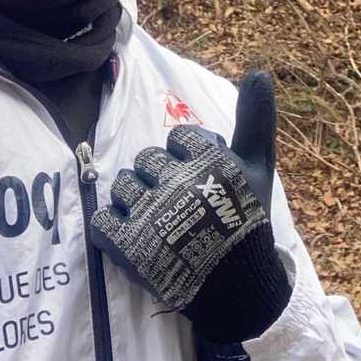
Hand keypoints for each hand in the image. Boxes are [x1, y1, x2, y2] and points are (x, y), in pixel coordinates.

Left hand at [90, 71, 290, 341]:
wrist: (239, 290)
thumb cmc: (247, 222)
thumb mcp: (258, 167)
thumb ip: (256, 119)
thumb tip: (258, 71)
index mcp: (208, 162)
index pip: (178, 138)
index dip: (187, 157)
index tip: (201, 180)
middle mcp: (178, 183)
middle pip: (147, 159)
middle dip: (159, 177)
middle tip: (178, 203)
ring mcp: (150, 216)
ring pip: (122, 185)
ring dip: (134, 199)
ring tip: (154, 220)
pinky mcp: (128, 248)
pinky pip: (101, 220)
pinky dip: (110, 226)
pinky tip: (129, 235)